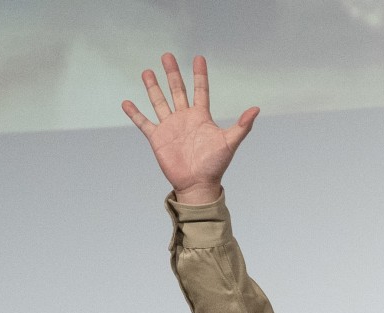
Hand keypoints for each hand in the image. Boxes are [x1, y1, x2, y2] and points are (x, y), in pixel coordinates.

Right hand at [122, 53, 258, 204]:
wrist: (198, 185)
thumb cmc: (215, 165)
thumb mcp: (230, 143)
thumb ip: (242, 125)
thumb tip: (256, 109)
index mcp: (201, 117)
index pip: (200, 90)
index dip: (199, 75)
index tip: (198, 58)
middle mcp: (184, 118)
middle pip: (177, 90)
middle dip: (172, 73)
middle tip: (167, 56)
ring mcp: (170, 127)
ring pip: (159, 102)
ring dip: (153, 87)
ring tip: (147, 72)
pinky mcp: (157, 138)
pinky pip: (144, 123)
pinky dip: (135, 113)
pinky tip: (127, 103)